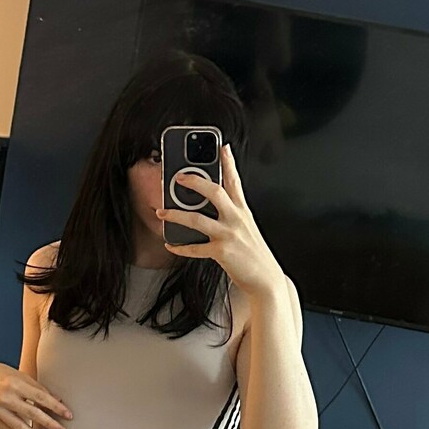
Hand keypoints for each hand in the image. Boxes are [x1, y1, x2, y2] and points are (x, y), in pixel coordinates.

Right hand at [0, 359, 71, 428]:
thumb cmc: (0, 374)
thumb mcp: (21, 376)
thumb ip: (38, 389)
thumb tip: (58, 402)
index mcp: (15, 384)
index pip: (40, 397)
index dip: (56, 407)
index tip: (68, 415)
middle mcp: (5, 398)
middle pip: (31, 414)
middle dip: (49, 425)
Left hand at [156, 142, 285, 297]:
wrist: (266, 280)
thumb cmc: (255, 255)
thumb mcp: (248, 229)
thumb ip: (233, 215)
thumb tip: (212, 206)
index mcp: (243, 211)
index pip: (235, 181)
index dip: (229, 163)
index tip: (223, 147)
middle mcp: (237, 219)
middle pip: (215, 192)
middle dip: (195, 182)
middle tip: (178, 176)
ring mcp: (229, 235)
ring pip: (197, 219)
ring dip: (176, 215)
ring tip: (162, 212)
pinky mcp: (222, 252)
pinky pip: (195, 248)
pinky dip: (180, 247)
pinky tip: (171, 244)